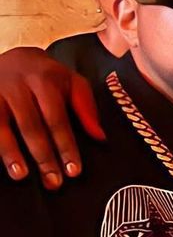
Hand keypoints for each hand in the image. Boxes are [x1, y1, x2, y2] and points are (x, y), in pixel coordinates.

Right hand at [0, 47, 104, 187]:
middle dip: (43, 156)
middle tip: (53, 181)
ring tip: (21, 176)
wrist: (12, 54)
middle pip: (31, 126)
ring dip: (11, 153)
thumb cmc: (48, 76)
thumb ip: (86, 107)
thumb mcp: (72, 82)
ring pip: (1, 126)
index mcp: (45, 80)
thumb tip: (100, 137)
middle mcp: (17, 84)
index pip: (57, 119)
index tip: (73, 170)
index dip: (65, 146)